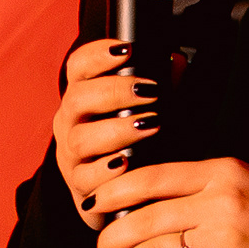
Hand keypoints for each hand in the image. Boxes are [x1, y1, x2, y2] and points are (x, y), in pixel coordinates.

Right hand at [51, 38, 167, 217]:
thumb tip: (178, 62)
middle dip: (114, 91)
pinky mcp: (79, 188)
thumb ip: (163, 87)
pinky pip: (85, 178)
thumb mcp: (152, 113)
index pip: (78, 66)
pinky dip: (106, 169)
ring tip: (150, 126)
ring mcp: (71, 156)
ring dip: (117, 130)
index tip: (127, 49)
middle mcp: (70, 123)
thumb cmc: (142, 146)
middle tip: (150, 92)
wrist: (128, 198)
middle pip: (77, 98)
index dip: (98, 53)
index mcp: (84, 98)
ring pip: (81, 139)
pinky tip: (127, 162)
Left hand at [89, 155, 248, 247]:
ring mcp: (226, 239)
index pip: (150, 177)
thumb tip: (142, 203)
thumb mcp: (243, 182)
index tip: (91, 205)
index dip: (112, 192)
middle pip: (143, 219)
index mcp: (219, 171)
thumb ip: (198, 186)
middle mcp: (220, 201)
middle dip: (110, 240)